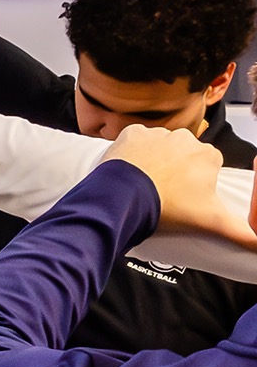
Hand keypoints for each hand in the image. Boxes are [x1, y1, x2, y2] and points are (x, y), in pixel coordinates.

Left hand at [101, 125, 256, 246]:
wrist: (125, 197)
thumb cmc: (169, 207)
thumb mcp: (212, 222)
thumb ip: (242, 233)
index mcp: (209, 155)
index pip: (209, 165)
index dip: (197, 182)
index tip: (187, 195)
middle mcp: (185, 139)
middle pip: (185, 154)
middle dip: (178, 169)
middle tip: (167, 191)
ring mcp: (157, 134)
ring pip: (161, 146)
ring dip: (156, 160)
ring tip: (148, 182)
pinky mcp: (132, 133)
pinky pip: (136, 139)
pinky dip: (134, 151)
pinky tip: (133, 168)